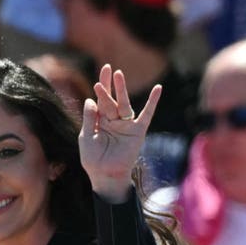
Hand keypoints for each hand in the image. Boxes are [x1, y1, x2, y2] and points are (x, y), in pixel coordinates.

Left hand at [79, 64, 160, 200]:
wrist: (106, 176)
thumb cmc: (93, 160)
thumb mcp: (86, 137)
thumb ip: (89, 119)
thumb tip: (90, 99)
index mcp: (100, 120)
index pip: (100, 99)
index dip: (102, 85)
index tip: (104, 70)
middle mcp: (113, 120)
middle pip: (111, 99)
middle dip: (109, 85)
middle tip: (108, 68)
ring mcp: (126, 125)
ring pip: (124, 104)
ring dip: (122, 89)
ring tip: (119, 74)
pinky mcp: (137, 131)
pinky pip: (146, 114)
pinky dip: (152, 102)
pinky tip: (158, 89)